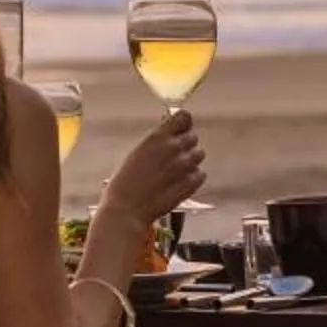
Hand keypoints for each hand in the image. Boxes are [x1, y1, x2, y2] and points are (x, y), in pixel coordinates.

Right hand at [104, 111, 204, 226]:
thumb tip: (171, 135)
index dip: (183, 124)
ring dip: (190, 161)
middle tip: (174, 158)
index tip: (179, 130)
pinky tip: (179, 184)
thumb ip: (157, 142)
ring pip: (199, 154)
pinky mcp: (190, 183)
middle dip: (185, 145)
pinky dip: (193, 178)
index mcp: (157, 137)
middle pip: (193, 137)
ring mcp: (183, 166)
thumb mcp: (137, 153)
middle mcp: (173, 147)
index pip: (184, 117)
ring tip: (175, 173)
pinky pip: (200, 174)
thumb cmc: (125, 183)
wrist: (126, 210)